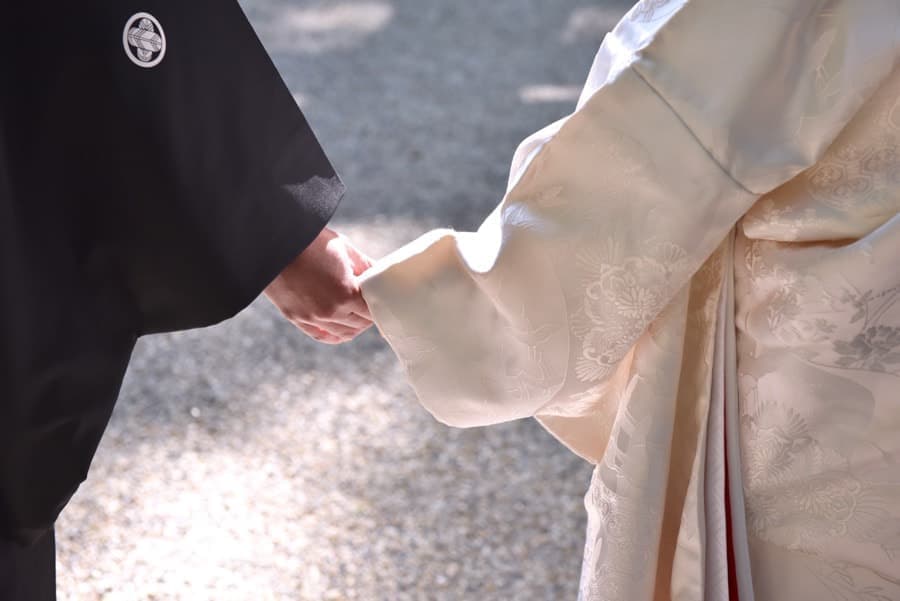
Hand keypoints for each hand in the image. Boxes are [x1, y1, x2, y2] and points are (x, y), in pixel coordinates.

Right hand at [265, 227, 372, 343]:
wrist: (272, 242)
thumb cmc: (310, 241)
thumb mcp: (344, 248)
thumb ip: (366, 265)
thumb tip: (380, 276)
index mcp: (346, 294)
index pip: (373, 311)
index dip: (380, 304)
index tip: (382, 297)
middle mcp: (331, 311)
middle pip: (361, 324)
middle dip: (369, 314)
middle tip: (371, 302)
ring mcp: (312, 318)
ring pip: (345, 334)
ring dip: (355, 326)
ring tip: (357, 313)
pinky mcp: (297, 318)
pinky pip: (323, 335)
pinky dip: (335, 334)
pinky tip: (341, 326)